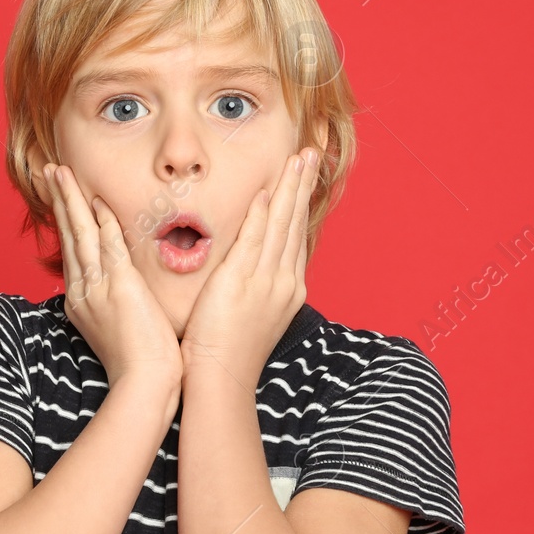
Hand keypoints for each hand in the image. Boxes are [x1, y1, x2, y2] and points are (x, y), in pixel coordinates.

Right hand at [39, 162, 184, 393]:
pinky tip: (96, 199)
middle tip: (51, 172)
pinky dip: (101, 220)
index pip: (71, 252)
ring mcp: (98, 288)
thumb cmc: (140, 363)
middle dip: (59, 201)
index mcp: (82, 301)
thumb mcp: (118, 329)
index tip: (61, 199)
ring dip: (70, 200)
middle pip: (68, 236)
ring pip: (80, 233)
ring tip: (59, 172)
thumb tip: (122, 292)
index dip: (64, 221)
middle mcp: (83, 291)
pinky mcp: (120, 287)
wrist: (145, 385)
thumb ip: (115, 304)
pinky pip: (107, 244)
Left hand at [181, 147, 317, 389]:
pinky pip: (254, 241)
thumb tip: (252, 264)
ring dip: (289, 189)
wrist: (222, 380)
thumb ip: (256, 284)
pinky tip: (265, 192)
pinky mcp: (241, 284)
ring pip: (280, 226)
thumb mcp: (253, 313)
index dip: (301, 202)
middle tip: (311, 153)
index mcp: (287, 287)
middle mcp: (283, 281)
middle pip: (295, 223)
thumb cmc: (229, 352)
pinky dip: (261, 215)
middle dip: (303, 185)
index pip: (296, 234)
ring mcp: (265, 282)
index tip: (306, 175)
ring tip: (298, 159)